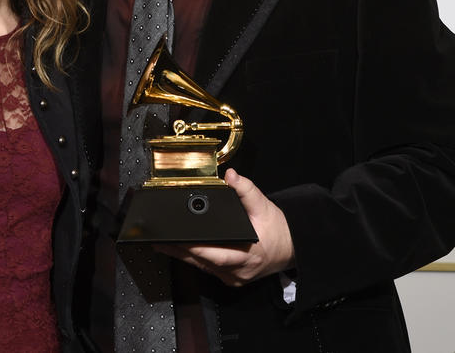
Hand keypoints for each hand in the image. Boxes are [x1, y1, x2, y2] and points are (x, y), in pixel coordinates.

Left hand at [155, 169, 293, 286]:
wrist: (293, 247)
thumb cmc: (278, 229)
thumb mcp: (264, 205)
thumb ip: (246, 189)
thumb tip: (231, 175)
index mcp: (248, 254)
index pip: (216, 254)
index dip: (195, 248)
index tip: (178, 239)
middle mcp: (239, 270)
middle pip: (204, 263)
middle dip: (181, 252)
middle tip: (160, 242)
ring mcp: (235, 278)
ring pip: (204, 268)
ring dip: (185, 256)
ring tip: (163, 245)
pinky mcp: (232, 278)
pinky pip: (209, 270)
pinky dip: (197, 260)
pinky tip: (182, 251)